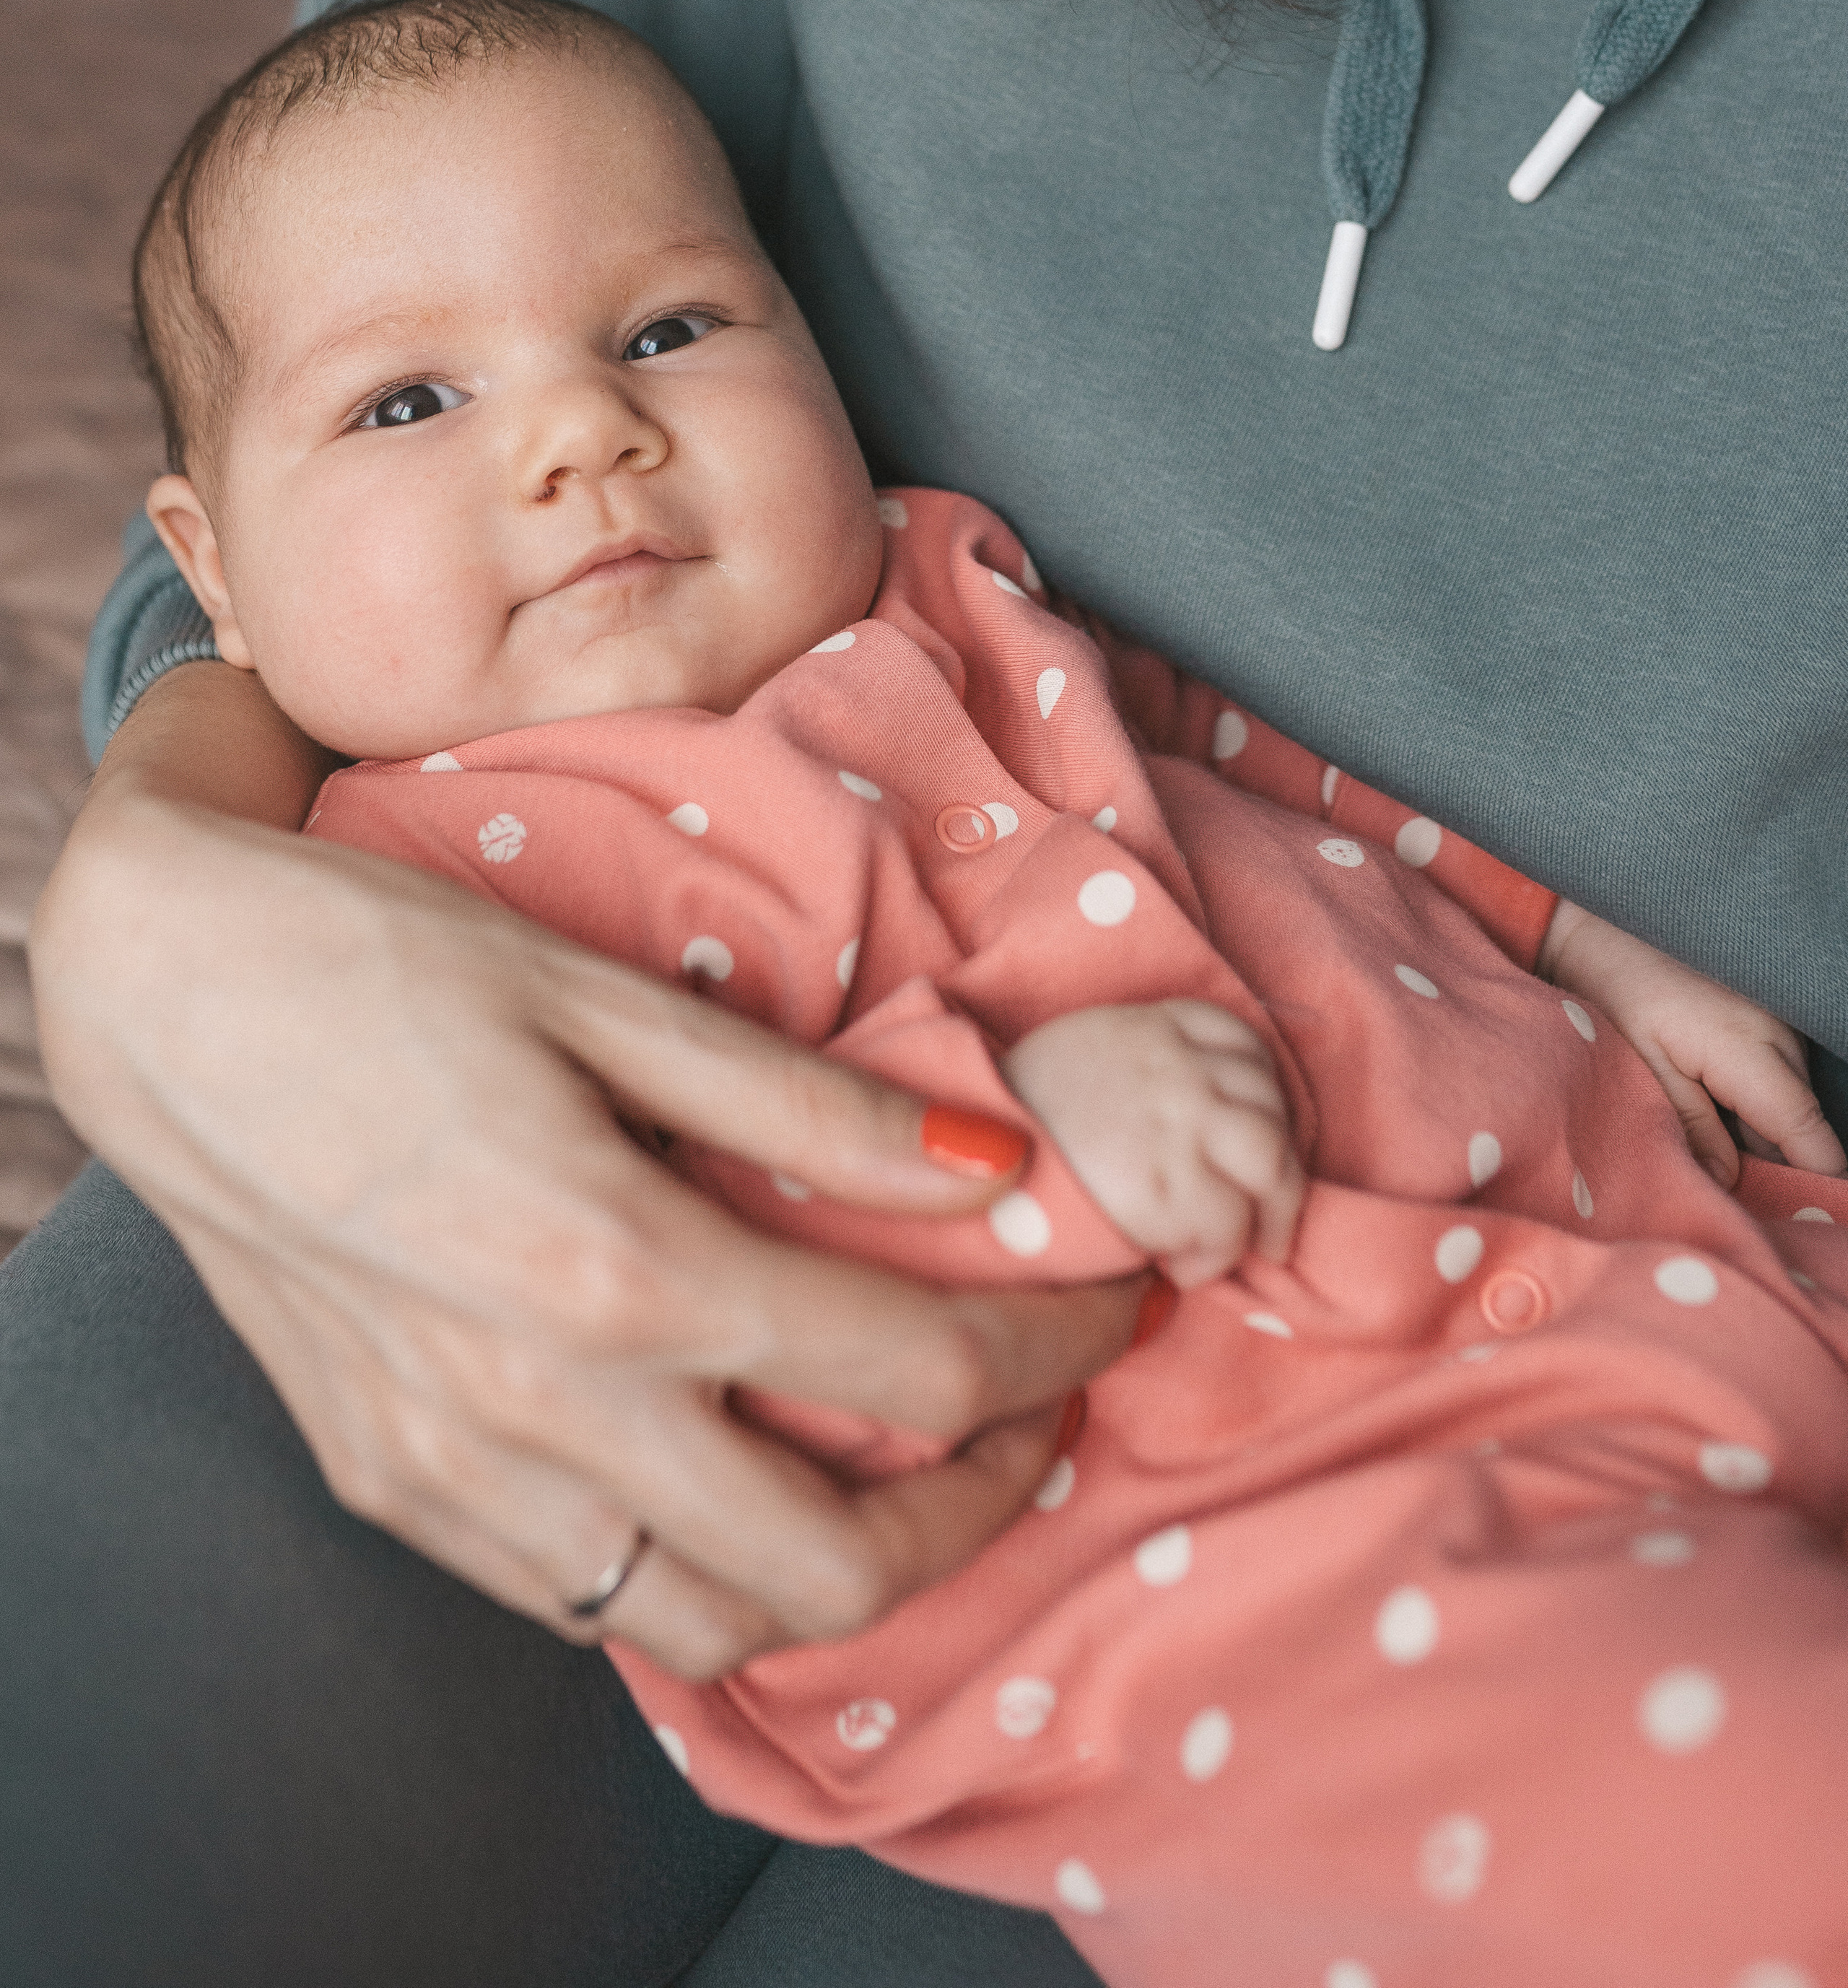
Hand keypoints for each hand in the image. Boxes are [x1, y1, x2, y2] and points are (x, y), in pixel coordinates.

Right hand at [29, 664, 1143, 1678]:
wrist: (163, 1004)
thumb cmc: (387, 964)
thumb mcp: (609, 998)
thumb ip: (809, 1105)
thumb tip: (996, 1168)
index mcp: (619, 1271)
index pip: (919, 1367)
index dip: (1058, 1343)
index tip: (1118, 1293)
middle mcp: (542, 1412)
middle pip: (837, 1566)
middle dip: (987, 1501)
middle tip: (1036, 1406)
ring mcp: (456, 1477)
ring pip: (707, 1625)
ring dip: (840, 1566)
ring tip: (898, 1455)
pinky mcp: (392, 1491)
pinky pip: (581, 1598)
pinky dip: (692, 1564)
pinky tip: (730, 1463)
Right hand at [1003, 998, 1304, 1287]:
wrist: (959, 1155)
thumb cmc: (1008, 1120)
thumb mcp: (1074, 1058)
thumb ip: (1133, 1071)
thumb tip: (1177, 1134)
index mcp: (1149, 1027)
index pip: (1243, 1045)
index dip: (1262, 1097)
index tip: (1257, 1137)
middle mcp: (1175, 1066)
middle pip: (1270, 1106)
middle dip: (1281, 1167)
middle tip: (1273, 1214)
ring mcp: (1179, 1124)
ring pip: (1272, 1163)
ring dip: (1276, 1214)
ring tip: (1260, 1249)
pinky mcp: (1171, 1191)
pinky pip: (1230, 1228)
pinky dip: (1217, 1258)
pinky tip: (1182, 1271)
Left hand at [1541, 900, 1845, 1189]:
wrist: (1602, 924)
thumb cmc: (1616, 992)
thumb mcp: (1644, 1069)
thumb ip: (1692, 1127)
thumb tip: (1728, 1182)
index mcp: (1751, 1053)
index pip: (1809, 1135)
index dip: (1815, 1183)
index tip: (1805, 1221)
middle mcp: (1779, 1037)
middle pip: (1801, 1126)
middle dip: (1778, 1167)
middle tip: (1736, 1202)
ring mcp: (1776, 1023)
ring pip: (1786, 1102)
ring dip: (1759, 1133)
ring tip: (1710, 1153)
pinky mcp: (1764, 1016)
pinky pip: (1773, 1075)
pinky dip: (1752, 1101)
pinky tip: (1709, 1109)